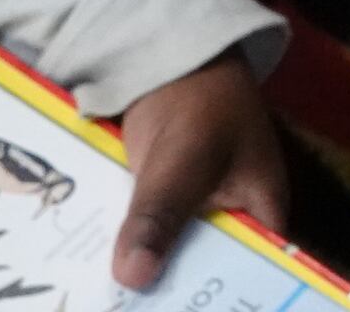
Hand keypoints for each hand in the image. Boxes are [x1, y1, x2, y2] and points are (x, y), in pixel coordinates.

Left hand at [113, 51, 287, 290]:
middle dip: (166, 294)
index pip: (249, 276)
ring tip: (102, 302)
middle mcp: (230, 225)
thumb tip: (133, 279)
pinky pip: (142, 240)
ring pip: (166, 260)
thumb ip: (162, 214)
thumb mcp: (185, 158)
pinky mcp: (159, 208)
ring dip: (138, 276)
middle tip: (122, 311)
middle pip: (202, 275)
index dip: (217, 299)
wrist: (170, 62)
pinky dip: (122, 252)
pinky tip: (89, 277)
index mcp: (261, 216)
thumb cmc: (201, 102)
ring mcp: (193, 217)